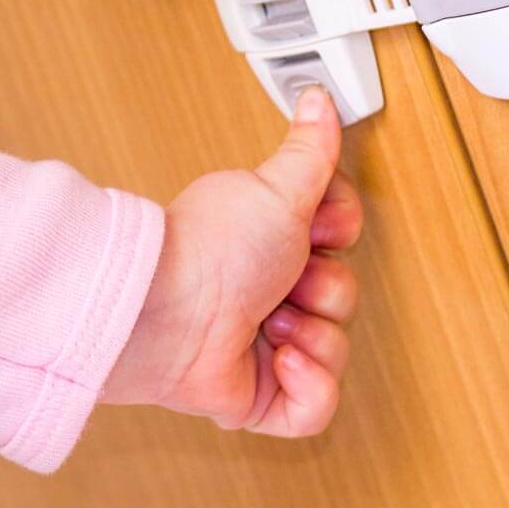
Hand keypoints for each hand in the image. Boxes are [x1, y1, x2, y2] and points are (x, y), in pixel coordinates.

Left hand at [99, 85, 361, 435]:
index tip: (317, 225)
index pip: (340, 238)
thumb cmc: (207, 249)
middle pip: (344, 293)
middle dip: (323, 287)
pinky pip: (316, 408)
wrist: (164, 313)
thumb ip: (310, 150)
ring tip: (268, 320)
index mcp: (270, 239)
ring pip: (336, 349)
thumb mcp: (276, 188)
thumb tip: (319, 99)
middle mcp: (268, 290)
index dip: (338, 232)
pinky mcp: (260, 396)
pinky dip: (307, 387)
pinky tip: (279, 361)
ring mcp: (264, 345)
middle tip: (285, 277)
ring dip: (310, 334)